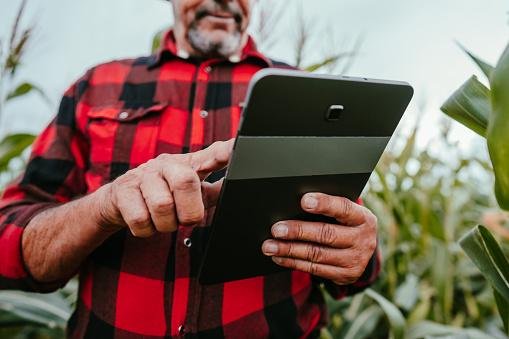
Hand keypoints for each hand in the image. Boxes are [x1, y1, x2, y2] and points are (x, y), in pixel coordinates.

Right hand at [96, 139, 233, 236]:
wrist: (117, 201)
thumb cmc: (162, 195)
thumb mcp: (190, 192)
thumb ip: (214, 190)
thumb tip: (237, 187)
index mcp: (188, 165)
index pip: (212, 154)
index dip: (227, 151)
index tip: (240, 147)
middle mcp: (166, 164)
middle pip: (186, 182)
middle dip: (189, 211)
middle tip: (185, 218)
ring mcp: (142, 175)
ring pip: (162, 206)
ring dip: (166, 223)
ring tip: (164, 220)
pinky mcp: (122, 191)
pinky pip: (141, 219)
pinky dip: (147, 230)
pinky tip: (147, 223)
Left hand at [261, 193, 377, 284]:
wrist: (363, 249)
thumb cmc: (345, 223)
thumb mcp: (345, 213)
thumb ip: (328, 208)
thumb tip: (294, 204)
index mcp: (363, 218)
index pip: (343, 208)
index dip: (324, 204)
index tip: (304, 201)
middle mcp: (363, 240)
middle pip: (326, 234)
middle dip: (298, 231)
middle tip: (276, 229)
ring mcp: (355, 260)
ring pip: (317, 254)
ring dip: (289, 250)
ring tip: (270, 246)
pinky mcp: (345, 275)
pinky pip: (314, 269)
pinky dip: (293, 262)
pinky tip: (279, 256)